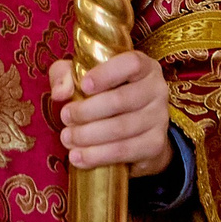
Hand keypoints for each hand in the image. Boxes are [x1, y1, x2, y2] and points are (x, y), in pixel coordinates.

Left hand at [51, 50, 171, 175]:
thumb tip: (60, 93)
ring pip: (121, 128)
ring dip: (88, 136)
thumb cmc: (106, 96)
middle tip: (65, 117)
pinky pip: (125, 151)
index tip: (83, 85)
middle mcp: (157, 90)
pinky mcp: (155, 145)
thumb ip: (66, 76)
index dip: (107, 74)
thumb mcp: (84, 78)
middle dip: (87, 111)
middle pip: (121, 100)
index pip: (131, 64)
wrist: (137, 132)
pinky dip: (98, 156)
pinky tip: (79, 157)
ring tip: (67, 138)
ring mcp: (159, 118)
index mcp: (144, 67)